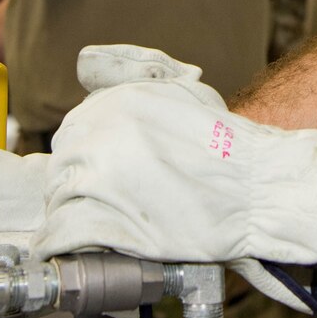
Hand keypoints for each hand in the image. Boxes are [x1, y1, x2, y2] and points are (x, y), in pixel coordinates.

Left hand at [33, 45, 316, 312]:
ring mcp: (99, 179)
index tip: (97, 177)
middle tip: (98, 207)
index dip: (83, 160)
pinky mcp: (105, 221)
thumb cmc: (228, 146)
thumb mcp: (182, 91)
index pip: (72, 134)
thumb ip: (133, 76)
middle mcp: (98, 133)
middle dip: (74, 188)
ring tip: (88, 231)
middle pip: (60, 167)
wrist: (258, 189)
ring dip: (68, 217)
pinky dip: (60, 244)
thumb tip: (88, 67)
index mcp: (114, 102)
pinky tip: (72, 250)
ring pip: (58, 200)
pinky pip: (60, 234)